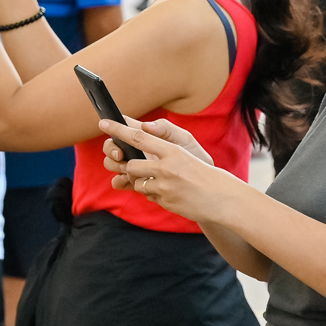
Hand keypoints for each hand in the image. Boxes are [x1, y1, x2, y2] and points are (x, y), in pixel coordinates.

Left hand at [100, 117, 229, 224]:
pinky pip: (148, 196)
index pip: (138, 137)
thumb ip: (165, 136)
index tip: (103, 122)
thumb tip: (144, 129)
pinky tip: (169, 191)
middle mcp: (167, 168)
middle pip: (131, 165)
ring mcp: (165, 188)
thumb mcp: (188, 148)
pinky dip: (153, 193)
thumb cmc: (204, 170)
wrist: (223, 199)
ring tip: (159, 179)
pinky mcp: (165, 203)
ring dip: (142, 181)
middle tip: (133, 163)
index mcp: (172, 151)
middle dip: (129, 166)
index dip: (118, 130)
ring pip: (137, 182)